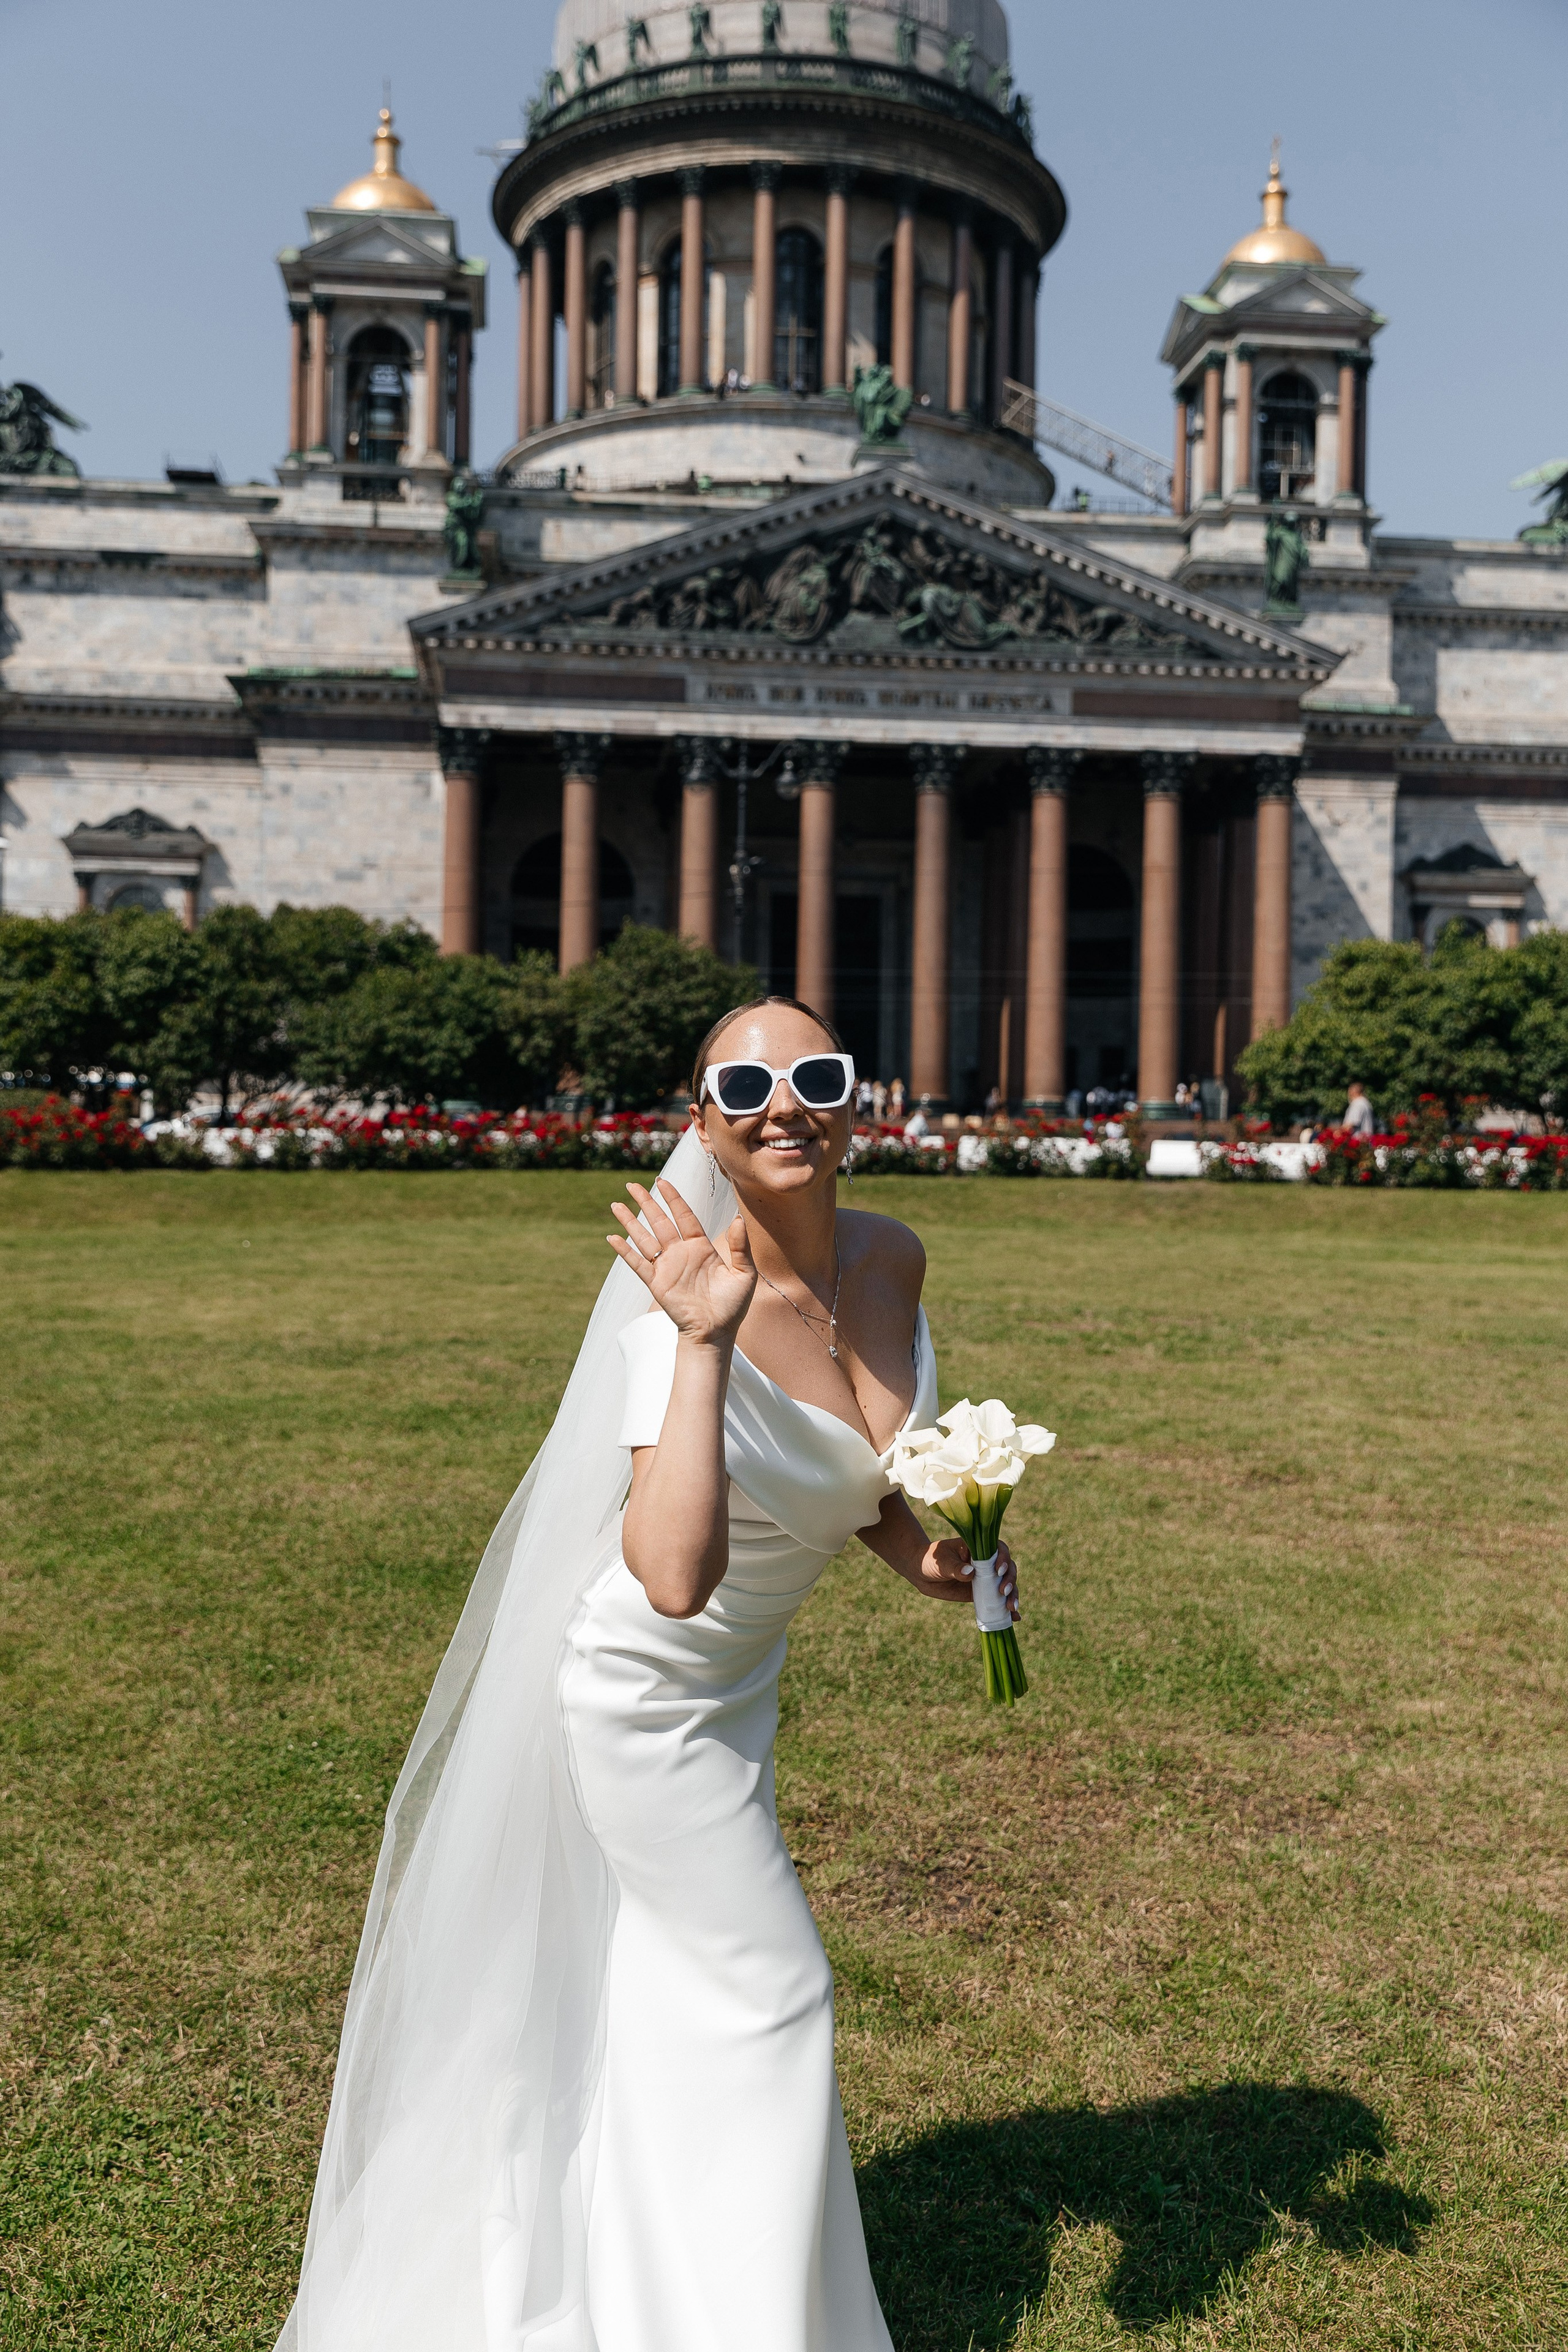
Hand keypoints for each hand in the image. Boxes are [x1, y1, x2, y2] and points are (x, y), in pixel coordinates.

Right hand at [607, 1178, 755, 1348]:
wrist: (716, 1332)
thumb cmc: (733, 1305)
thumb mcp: (744, 1274)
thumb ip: (741, 1247)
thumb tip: (739, 1219)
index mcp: (700, 1246)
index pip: (684, 1215)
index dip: (673, 1198)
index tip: (662, 1181)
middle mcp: (681, 1253)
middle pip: (659, 1221)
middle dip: (645, 1202)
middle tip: (631, 1185)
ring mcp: (666, 1267)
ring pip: (644, 1238)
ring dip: (630, 1221)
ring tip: (616, 1204)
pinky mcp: (656, 1283)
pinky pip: (637, 1263)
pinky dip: (624, 1251)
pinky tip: (612, 1238)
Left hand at [916, 1535, 1018, 1619]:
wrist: (922, 1573)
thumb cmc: (931, 1560)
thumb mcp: (941, 1562)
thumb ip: (955, 1568)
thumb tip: (970, 1572)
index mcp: (979, 1548)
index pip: (999, 1550)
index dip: (1003, 1559)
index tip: (998, 1570)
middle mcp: (986, 1563)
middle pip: (1008, 1568)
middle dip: (1010, 1580)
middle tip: (1003, 1592)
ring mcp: (986, 1578)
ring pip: (1006, 1585)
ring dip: (1013, 1595)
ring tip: (1011, 1608)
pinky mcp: (982, 1593)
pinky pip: (997, 1600)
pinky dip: (1007, 1610)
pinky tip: (1015, 1618)